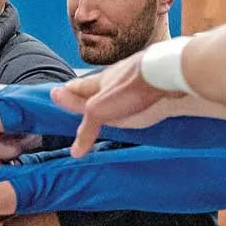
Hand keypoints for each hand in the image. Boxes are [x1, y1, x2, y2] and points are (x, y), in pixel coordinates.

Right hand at [51, 50, 178, 155]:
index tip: (58, 93)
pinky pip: (137, 90)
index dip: (68, 92)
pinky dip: (131, 95)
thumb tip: (74, 151)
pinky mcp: (152, 82)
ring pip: (117, 85)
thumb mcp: (100, 110)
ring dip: (110, 91)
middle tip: (77, 92)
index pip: (78, 88)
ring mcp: (134, 78)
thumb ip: (87, 128)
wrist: (166, 74)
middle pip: (97, 84)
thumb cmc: (130, 89)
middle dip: (87, 90)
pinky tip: (136, 100)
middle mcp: (115, 77)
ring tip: (106, 97)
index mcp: (99, 81)